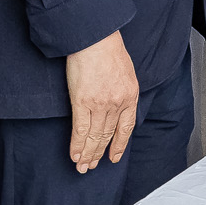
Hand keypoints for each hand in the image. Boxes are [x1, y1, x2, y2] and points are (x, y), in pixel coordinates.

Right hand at [65, 31, 138, 172]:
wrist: (95, 38)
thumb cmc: (108, 48)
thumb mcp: (126, 71)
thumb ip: (123, 89)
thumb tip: (117, 102)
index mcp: (130, 96)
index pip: (126, 128)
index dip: (119, 145)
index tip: (113, 157)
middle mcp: (117, 103)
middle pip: (108, 135)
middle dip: (99, 153)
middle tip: (91, 167)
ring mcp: (100, 104)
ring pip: (94, 136)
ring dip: (87, 153)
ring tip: (82, 166)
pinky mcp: (82, 102)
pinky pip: (81, 130)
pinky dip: (77, 144)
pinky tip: (75, 154)